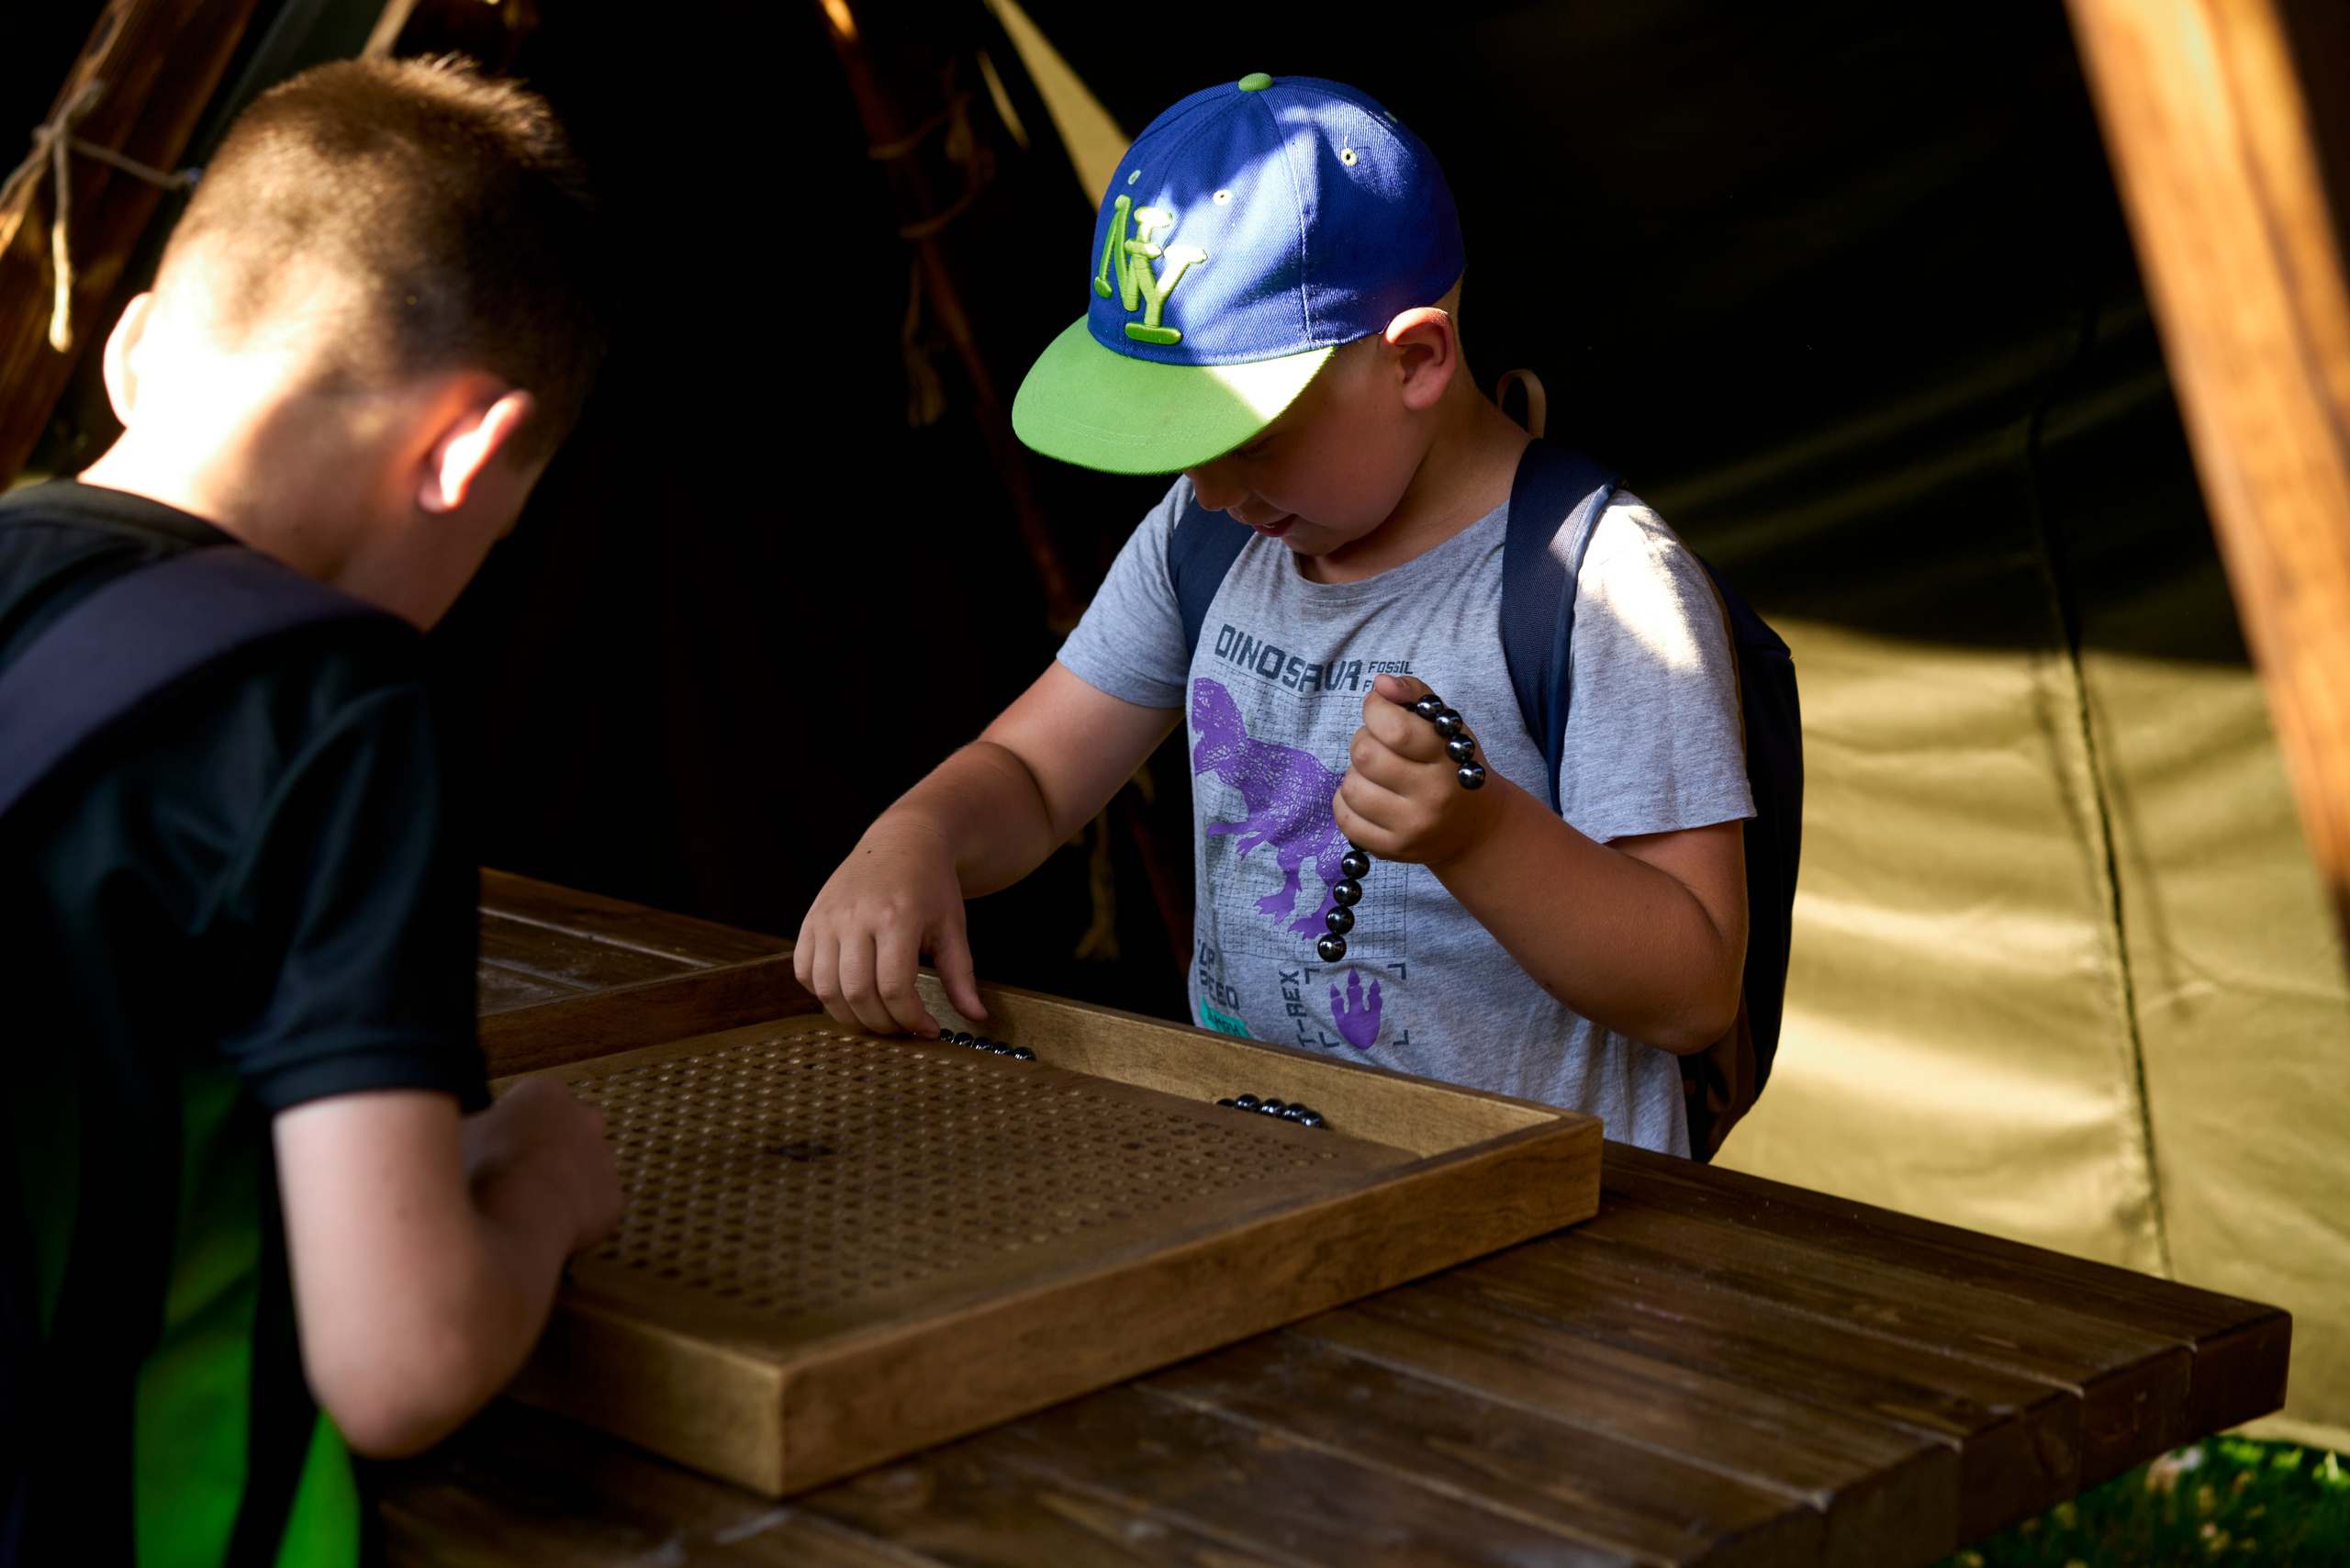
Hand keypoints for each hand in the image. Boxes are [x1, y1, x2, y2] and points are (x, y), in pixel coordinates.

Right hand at [463, 1075, 623, 1255]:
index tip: (496, 1154)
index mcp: (543, 1093)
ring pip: (585, 1171)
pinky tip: (547, 1230)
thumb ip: (467, 1126)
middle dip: (548, 1153)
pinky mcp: (613, 1198)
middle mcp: (584, 1117)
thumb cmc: (478, 1170)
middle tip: (517, 1181)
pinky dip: (575, 1221)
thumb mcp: (454, 1132)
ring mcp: (604, 1157)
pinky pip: (594, 1210)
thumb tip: (448, 1128)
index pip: (533, 1105)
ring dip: (564, 1186)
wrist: (514, 1214)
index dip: (512, 1132)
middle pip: (568, 1132)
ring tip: (529, 1210)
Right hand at [794, 814, 984, 1035]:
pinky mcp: (811, 920)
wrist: (902, 841)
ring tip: (877, 1018)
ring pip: (826, 989)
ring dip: (851, 1017)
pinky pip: (804, 972)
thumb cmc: (930, 885)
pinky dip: (823, 994)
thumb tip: (976, 1018)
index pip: (895, 987)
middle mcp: (855, 916)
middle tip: (902, 1028)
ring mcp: (827, 918)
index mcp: (896, 916)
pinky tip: (850, 995)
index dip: (911, 1019)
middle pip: (858, 993)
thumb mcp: (952, 927)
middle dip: (882, 1024)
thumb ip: (960, 976)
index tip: (927, 1029)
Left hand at [1333, 673, 1506, 866]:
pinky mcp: (1392, 850)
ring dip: (1356, 772)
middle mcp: (1431, 796)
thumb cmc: (1453, 766)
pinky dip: (1347, 801)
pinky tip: (1368, 795)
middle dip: (1364, 739)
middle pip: (1365, 755)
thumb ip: (1415, 694)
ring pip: (1351, 787)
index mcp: (1447, 758)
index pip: (1395, 729)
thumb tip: (1381, 684)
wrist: (1475, 829)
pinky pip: (1344, 818)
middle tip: (1379, 743)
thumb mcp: (1445, 725)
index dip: (1375, 709)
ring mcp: (1411, 827)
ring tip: (1377, 773)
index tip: (1377, 707)